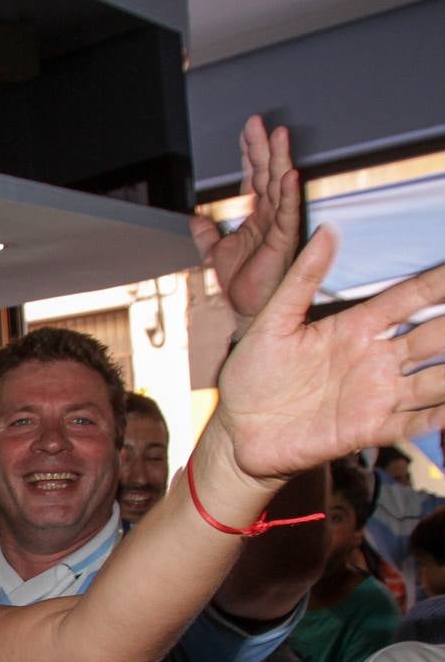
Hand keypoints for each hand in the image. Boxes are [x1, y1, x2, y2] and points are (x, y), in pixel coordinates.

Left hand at [190, 116, 301, 331]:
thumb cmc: (240, 285)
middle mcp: (269, 217)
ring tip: (279, 135)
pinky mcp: (284, 241)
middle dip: (262, 147)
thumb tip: (196, 218)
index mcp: (255, 215)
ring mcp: (278, 227)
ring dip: (279, 160)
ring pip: (279, 186)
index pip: (252, 176)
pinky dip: (289, 194)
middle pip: (266, 173)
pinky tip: (290, 175)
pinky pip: (288, 213)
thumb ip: (206, 233)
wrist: (246, 312)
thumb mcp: (215, 253)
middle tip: (257, 122)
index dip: (248, 153)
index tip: (246, 130)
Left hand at [217, 225, 444, 480]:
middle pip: (433, 336)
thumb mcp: (272, 321)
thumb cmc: (251, 374)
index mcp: (354, 328)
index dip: (438, 283)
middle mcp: (374, 359)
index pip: (409, 298)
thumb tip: (328, 230)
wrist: (237, 430)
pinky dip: (438, 417)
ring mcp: (375, 395)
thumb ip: (302, 279)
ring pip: (434, 380)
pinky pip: (413, 423)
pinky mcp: (367, 429)